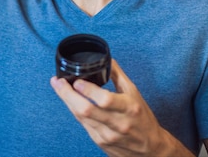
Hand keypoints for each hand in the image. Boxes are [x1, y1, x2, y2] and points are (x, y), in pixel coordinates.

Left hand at [50, 59, 189, 156]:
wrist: (150, 149)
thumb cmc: (143, 119)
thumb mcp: (135, 94)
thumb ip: (119, 76)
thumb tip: (106, 60)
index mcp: (129, 108)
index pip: (105, 99)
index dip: (88, 90)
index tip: (77, 80)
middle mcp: (117, 123)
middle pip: (86, 110)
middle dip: (68, 95)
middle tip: (58, 82)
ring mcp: (107, 135)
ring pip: (81, 118)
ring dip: (67, 101)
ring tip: (59, 88)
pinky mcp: (100, 142)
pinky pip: (83, 124)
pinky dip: (75, 111)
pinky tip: (71, 102)